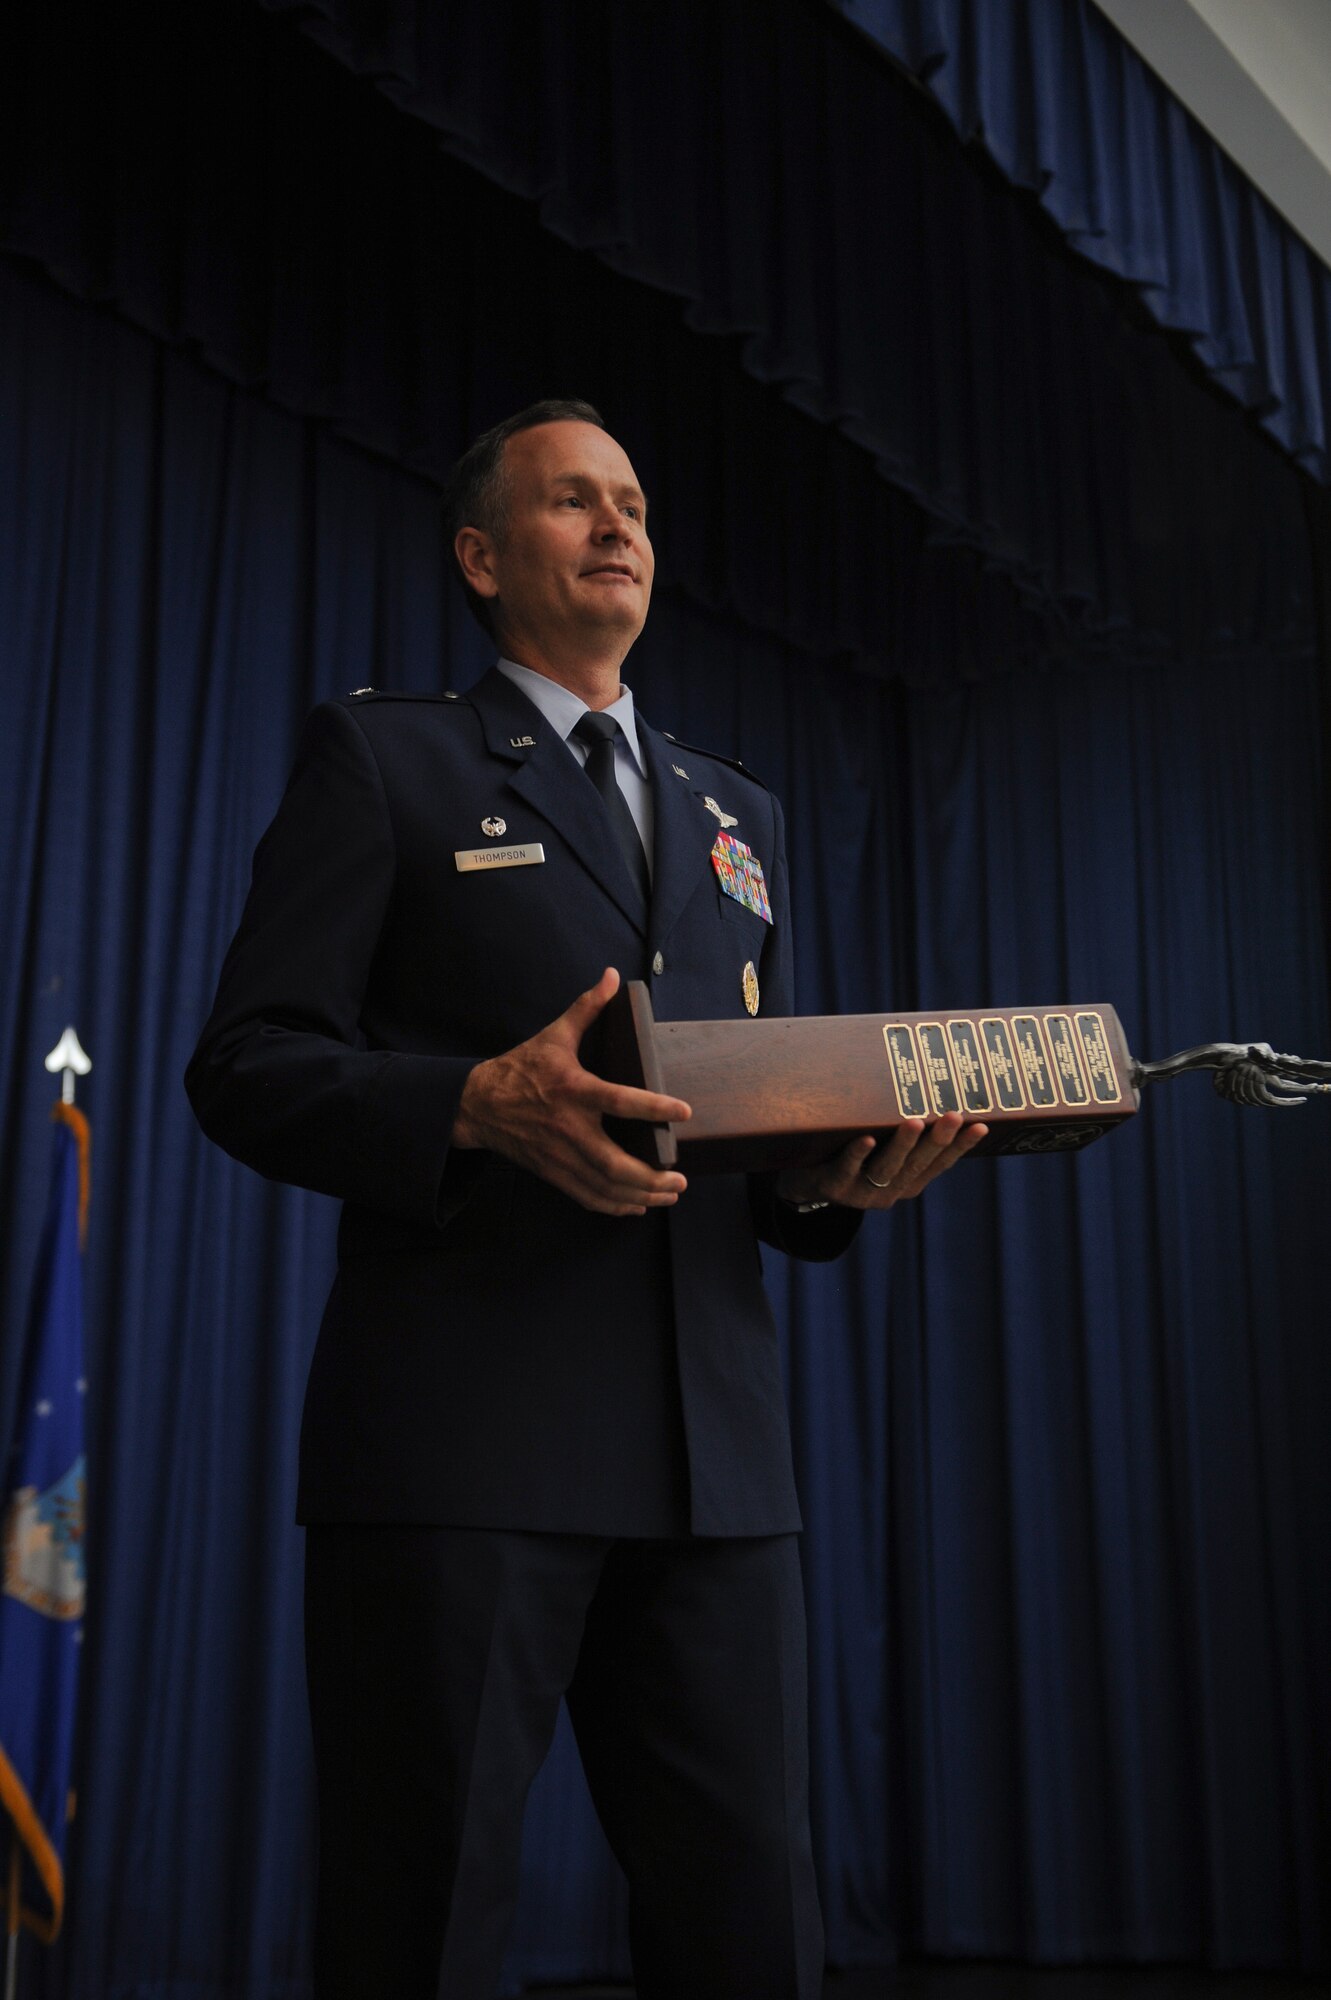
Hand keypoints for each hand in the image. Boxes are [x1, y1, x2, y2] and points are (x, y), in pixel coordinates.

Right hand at [452, 967, 691, 1216]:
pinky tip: (637, 1205)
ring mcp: (559, 1155)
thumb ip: (586, 1009)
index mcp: (573, 1090)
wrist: (477, 1105)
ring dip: (641, 1196)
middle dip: (652, 1177)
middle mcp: (568, 1128)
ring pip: (604, 1186)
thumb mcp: (553, 1036)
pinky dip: (614, 1206)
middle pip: (614, 1163)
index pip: (618, 1100)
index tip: (683, 1112)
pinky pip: (587, 1197)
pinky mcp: (552, 1172)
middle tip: (680, 1179)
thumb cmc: (520, 1068)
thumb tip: (612, 977)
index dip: (652, 1108)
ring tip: (669, 1194)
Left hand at [776, 1112, 987, 1210]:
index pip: (940, 1163)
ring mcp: (862, 1192)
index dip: (960, 1146)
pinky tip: (866, 1138)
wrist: (804, 1184)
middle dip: (938, 1139)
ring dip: (903, 1145)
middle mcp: (890, 1191)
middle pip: (918, 1164)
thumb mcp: (880, 1148)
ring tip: (916, 1122)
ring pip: (887, 1167)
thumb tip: (930, 1086)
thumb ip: (902, 1131)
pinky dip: (858, 1154)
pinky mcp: (833, 1187)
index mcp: (908, 1182)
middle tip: (955, 1115)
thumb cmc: (850, 1156)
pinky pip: (846, 1168)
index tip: (981, 1125)